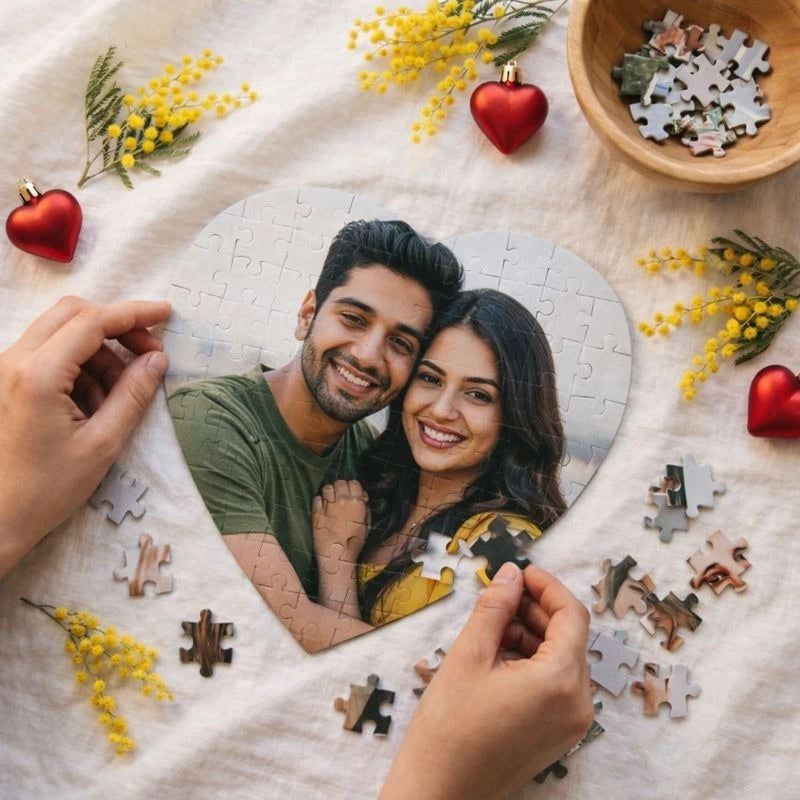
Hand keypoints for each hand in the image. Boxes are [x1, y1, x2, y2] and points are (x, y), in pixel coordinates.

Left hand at [0, 296, 171, 576]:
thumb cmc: (47, 488)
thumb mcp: (103, 443)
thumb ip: (133, 395)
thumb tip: (157, 359)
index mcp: (38, 375)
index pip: (92, 321)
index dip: (133, 313)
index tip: (166, 314)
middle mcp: (14, 362)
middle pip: (73, 314)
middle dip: (116, 325)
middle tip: (148, 352)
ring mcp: (6, 370)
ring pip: (61, 331)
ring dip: (99, 350)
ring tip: (120, 392)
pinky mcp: (7, 381)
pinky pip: (49, 353)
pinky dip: (80, 364)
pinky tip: (94, 400)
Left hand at [311, 479, 369, 561]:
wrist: (337, 556)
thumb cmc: (354, 543)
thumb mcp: (367, 525)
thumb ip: (365, 508)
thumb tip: (362, 498)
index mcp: (357, 503)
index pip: (354, 483)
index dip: (353, 488)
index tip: (351, 493)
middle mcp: (342, 501)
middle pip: (340, 482)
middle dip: (341, 487)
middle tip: (340, 496)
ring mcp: (328, 506)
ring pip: (327, 487)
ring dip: (330, 492)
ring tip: (330, 499)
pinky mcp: (316, 512)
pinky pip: (317, 498)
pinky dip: (319, 501)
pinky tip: (322, 507)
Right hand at [379, 564, 594, 799]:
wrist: (439, 792)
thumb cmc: (449, 727)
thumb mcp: (469, 654)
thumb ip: (495, 607)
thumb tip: (511, 574)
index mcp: (560, 681)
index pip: (572, 615)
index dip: (547, 586)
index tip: (520, 572)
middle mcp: (578, 704)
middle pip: (568, 637)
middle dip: (535, 610)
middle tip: (500, 596)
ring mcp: (570, 724)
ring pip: (561, 660)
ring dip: (531, 635)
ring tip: (491, 629)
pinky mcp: (558, 736)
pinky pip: (555, 685)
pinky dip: (532, 662)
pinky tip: (498, 657)